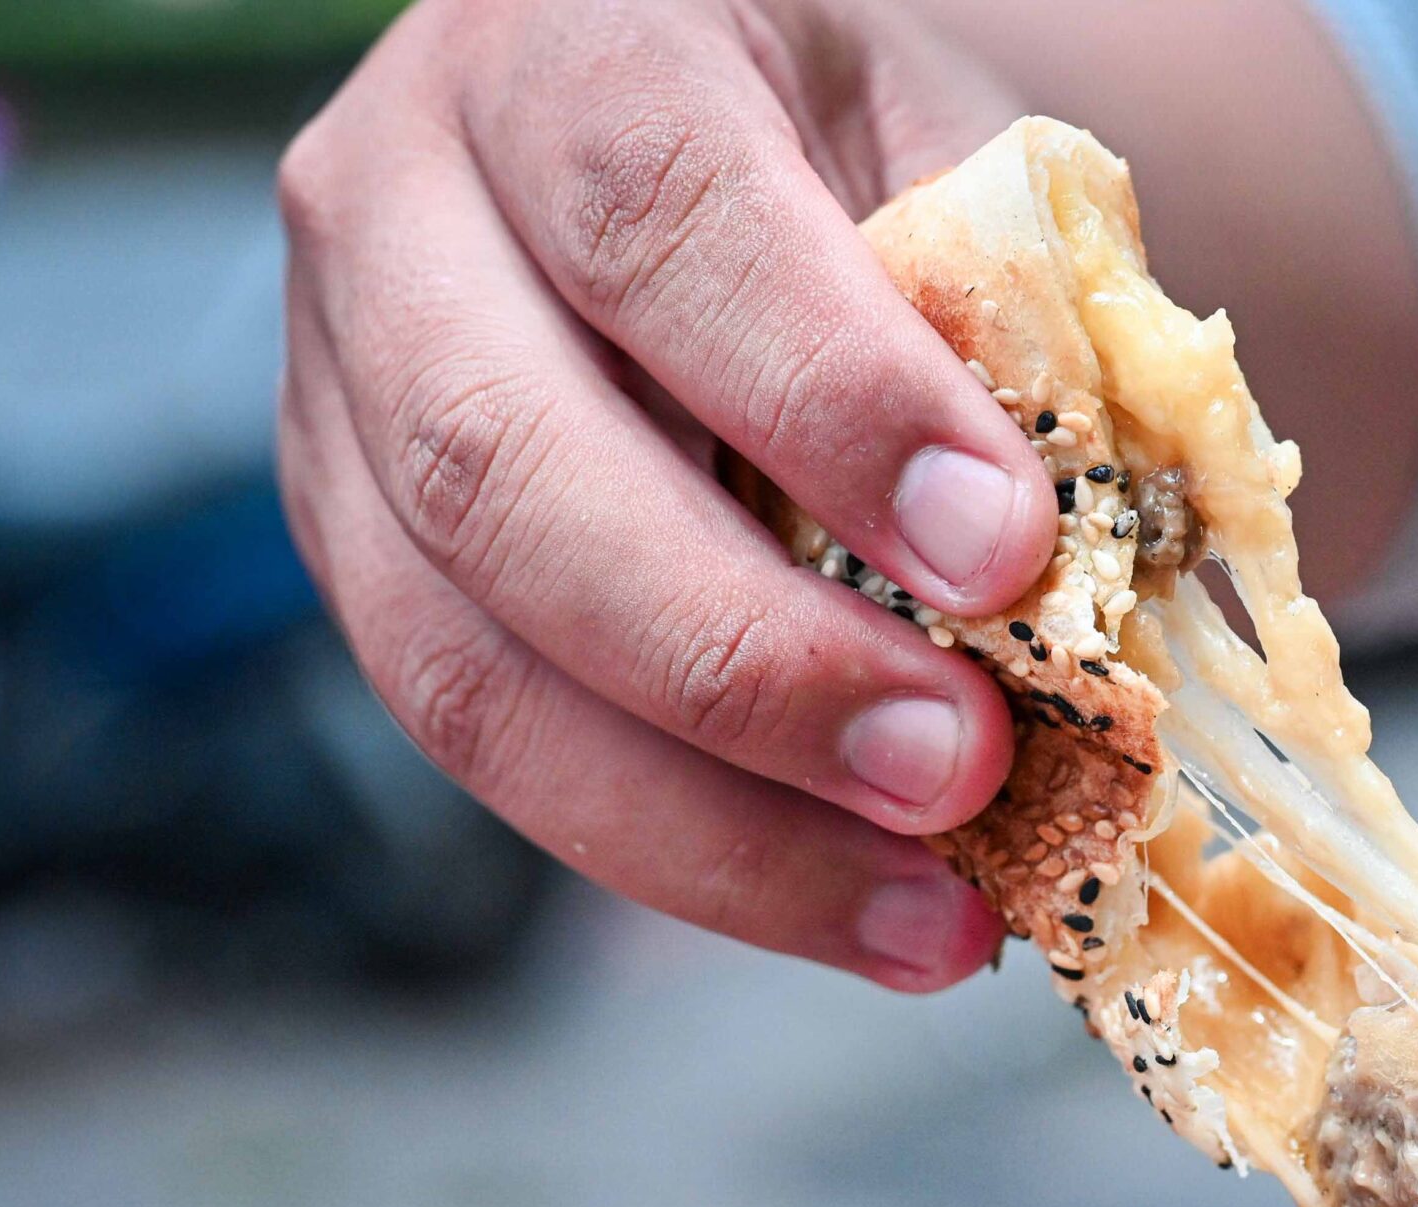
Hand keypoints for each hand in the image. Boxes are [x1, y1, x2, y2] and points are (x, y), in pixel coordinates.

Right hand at [278, 0, 1061, 989]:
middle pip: (505, 467)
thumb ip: (1003, 332)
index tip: (1003, 551)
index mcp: (569, 42)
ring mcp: (338, 401)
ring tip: (934, 910)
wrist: (736, 179)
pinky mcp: (363, 565)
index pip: (658, 210)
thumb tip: (1079, 589)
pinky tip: (862, 906)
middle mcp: (396, 204)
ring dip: (714, 824)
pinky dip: (687, 853)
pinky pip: (494, 747)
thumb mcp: (962, 180)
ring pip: (464, 662)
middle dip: (748, 659)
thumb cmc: (869, 174)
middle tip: (962, 769)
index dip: (827, 397)